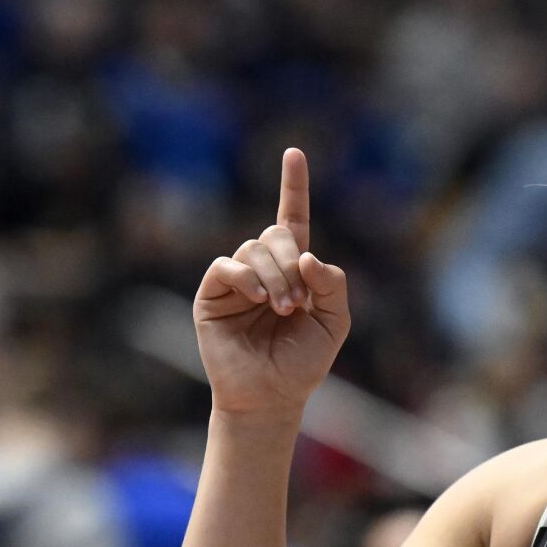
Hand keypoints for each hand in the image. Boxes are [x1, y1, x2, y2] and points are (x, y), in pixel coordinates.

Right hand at [193, 147, 350, 416]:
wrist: (272, 394)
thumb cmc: (303, 360)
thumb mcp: (334, 321)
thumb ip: (332, 284)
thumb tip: (307, 255)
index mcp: (295, 268)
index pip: (294, 218)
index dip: (294, 186)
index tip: (294, 152)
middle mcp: (264, 267)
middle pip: (277, 234)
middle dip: (293, 262)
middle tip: (298, 302)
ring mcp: (237, 278)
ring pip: (255, 249)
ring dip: (276, 277)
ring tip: (282, 309)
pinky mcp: (212, 293)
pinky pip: (228, 266)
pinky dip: (248, 277)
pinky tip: (259, 298)